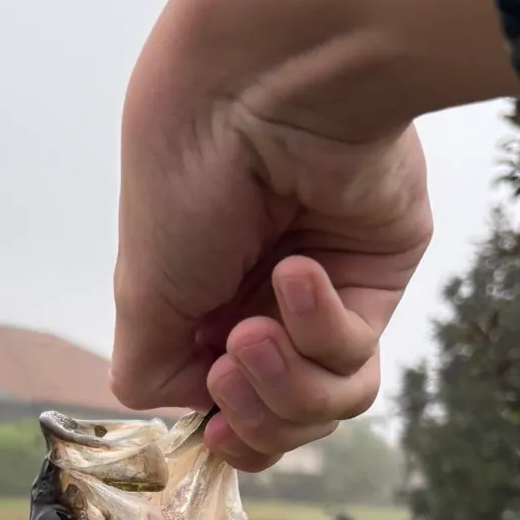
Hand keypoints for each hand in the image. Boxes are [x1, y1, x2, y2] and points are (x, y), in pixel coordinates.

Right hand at [110, 4, 431, 470]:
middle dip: (257, 413)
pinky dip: (323, 324)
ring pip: (328, 402)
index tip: (212, 424)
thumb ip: (151, 367)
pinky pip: (360, 351)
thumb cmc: (181, 179)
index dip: (226, 430)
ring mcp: (325, 294)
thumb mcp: (141, 290)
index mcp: (201, 307)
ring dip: (289, 382)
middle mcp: (261, 304)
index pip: (226, 409)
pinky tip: (299, 271)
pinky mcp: (379, 276)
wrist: (256, 89)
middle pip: (281, 420)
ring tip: (259, 332)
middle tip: (233, 364)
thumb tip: (193, 406)